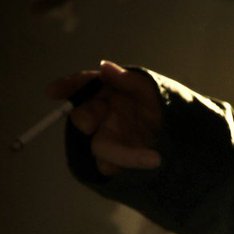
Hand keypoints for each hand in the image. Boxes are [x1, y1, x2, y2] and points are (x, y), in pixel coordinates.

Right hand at [46, 60, 162, 176]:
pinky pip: (111, 166)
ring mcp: (108, 138)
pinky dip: (128, 165)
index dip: (67, 87)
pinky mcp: (115, 160)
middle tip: (91, 123)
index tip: (52, 92)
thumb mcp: (150, 90)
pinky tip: (150, 162)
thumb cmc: (161, 105)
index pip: (83, 86)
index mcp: (108, 92)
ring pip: (100, 147)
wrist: (181, 133)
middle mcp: (103, 115)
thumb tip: (104, 66)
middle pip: (83, 118)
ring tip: (154, 159)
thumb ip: (128, 80)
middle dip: (85, 118)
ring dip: (120, 154)